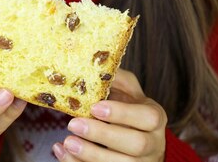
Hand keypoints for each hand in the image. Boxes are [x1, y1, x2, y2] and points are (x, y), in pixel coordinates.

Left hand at [52, 69, 166, 161]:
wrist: (136, 139)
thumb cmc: (128, 110)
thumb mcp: (127, 92)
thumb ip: (116, 79)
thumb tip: (94, 65)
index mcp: (155, 119)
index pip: (148, 118)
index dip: (122, 113)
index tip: (95, 107)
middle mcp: (153, 144)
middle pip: (135, 144)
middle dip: (103, 135)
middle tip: (74, 124)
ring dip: (91, 155)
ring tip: (67, 142)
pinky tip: (62, 152)